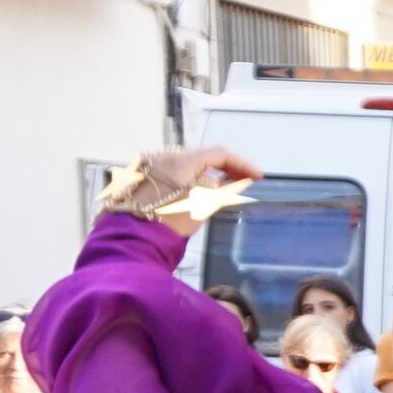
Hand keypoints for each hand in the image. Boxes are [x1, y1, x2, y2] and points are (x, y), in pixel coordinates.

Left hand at [112, 146, 260, 234]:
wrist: (135, 238)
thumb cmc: (170, 221)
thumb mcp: (203, 202)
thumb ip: (220, 186)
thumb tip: (225, 181)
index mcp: (180, 159)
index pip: (219, 153)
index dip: (242, 164)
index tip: (257, 176)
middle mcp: (163, 157)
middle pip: (202, 156)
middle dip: (226, 167)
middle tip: (244, 179)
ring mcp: (151, 167)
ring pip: (188, 164)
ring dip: (209, 172)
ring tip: (226, 185)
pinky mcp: (144, 179)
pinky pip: (175, 172)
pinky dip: (192, 177)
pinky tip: (201, 189)